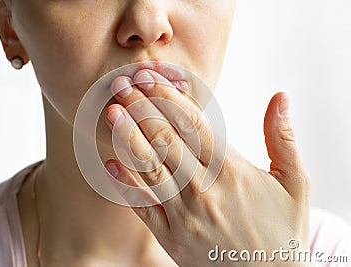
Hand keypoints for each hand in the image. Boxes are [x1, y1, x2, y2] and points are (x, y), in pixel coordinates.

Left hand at [104, 69, 310, 266]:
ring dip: (128, 137)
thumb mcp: (295, 182)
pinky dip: (125, 184)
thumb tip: (280, 96)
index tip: (150, 77)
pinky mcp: (170, 236)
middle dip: (141, 108)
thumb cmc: (283, 230)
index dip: (168, 97)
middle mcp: (203, 189)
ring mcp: (183, 214)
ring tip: (112, 112)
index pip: (193, 124)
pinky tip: (111, 163)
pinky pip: (142, 207)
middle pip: (165, 139)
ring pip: (149, 168)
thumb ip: (282, 138)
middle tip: (121, 84)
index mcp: (231, 171)